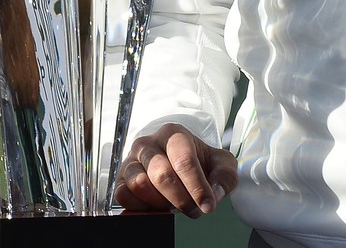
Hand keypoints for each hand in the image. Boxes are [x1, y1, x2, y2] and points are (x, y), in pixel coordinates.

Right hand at [114, 123, 238, 217]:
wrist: (178, 162)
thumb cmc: (199, 161)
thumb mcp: (221, 164)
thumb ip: (224, 177)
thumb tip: (213, 194)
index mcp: (174, 134)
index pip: (183, 160)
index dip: (197, 187)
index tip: (208, 205)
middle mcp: (148, 144)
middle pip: (162, 175)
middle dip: (182, 200)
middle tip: (194, 209)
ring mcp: (131, 160)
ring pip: (139, 184)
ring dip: (161, 203)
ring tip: (173, 204)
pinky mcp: (121, 178)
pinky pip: (123, 195)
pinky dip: (140, 207)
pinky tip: (156, 207)